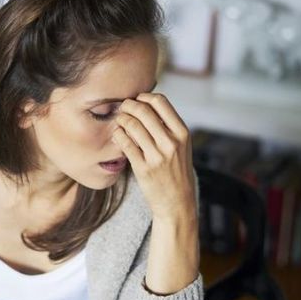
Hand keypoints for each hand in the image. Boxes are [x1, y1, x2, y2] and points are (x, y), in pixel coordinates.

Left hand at [111, 93, 196, 221]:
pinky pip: (125, 144)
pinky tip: (117, 135)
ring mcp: (157, 156)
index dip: (144, 97)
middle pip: (144, 110)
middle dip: (128, 105)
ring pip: (132, 125)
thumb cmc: (176, 170)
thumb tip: (147, 102)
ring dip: (121, 119)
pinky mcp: (144, 168)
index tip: (137, 100)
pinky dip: (118, 135)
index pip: (160, 102)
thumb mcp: (181, 145)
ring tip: (119, 120)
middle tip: (122, 108)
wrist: (177, 202)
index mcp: (182, 133)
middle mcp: (171, 143)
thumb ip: (168, 126)